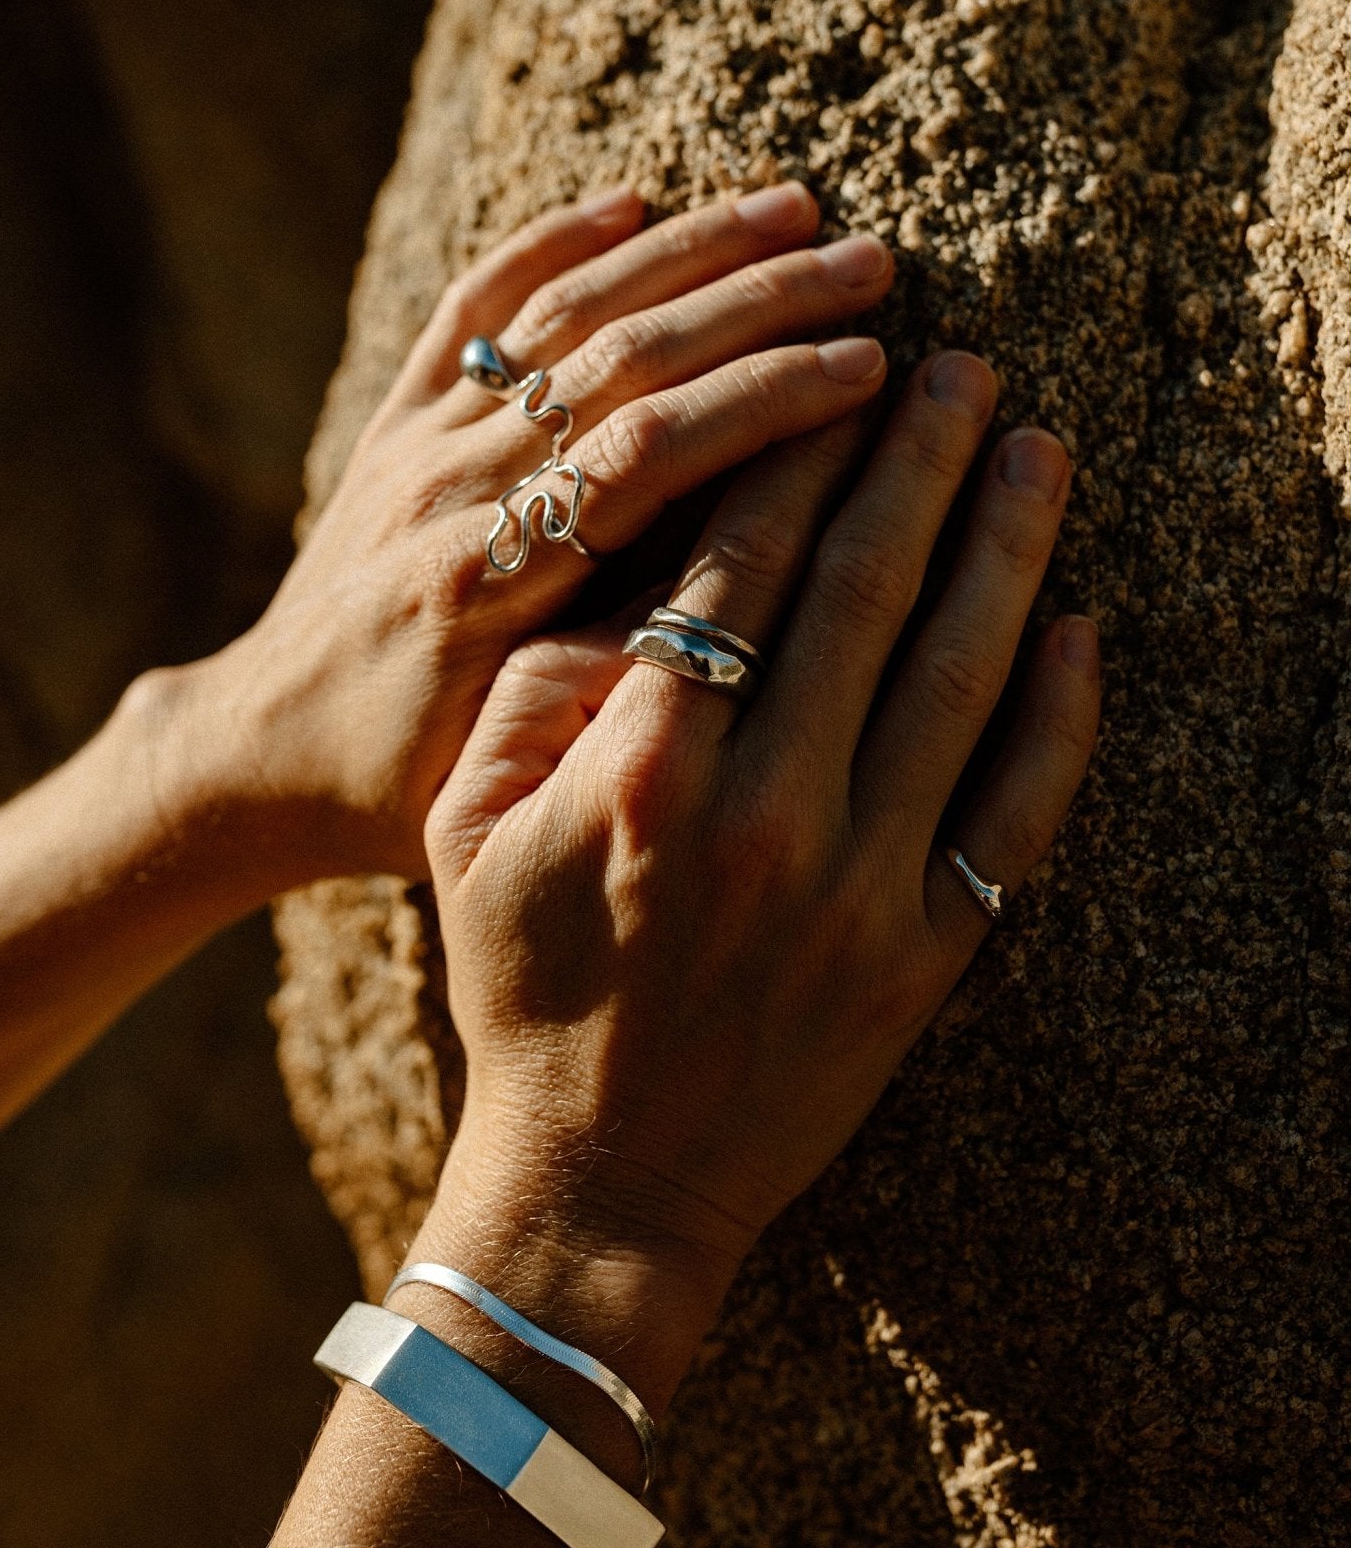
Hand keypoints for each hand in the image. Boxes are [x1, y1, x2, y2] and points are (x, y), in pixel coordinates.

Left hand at [172, 183, 894, 884]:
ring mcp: (419, 443)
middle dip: (757, 304)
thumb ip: (609, 684)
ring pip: (560, 314)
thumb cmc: (399, 783)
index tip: (865, 367)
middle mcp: (451, 489)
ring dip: (684, 252)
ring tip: (796, 209)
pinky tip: (627, 202)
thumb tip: (746, 601)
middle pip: (622, 360)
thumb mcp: (506, 767)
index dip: (763, 399)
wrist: (263, 747)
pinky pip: (471, 307)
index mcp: (486, 581)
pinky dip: (548, 243)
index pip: (648, 453)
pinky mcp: (396, 421)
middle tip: (871, 265)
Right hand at [422, 350, 1099, 1400]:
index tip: (835, 370)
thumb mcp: (465, 836)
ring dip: (1004, 549)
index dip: (791, 456)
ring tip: (1035, 448)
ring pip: (957, 678)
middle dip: (916, 461)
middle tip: (962, 366)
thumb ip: (531, 700)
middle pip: (863, 595)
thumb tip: (625, 597)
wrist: (606, 1182)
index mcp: (648, 777)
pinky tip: (1081, 625)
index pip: (737, 573)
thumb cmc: (524, 995)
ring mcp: (864, 889)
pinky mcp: (929, 956)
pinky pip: (1016, 815)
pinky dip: (1059, 717)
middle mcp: (770, 818)